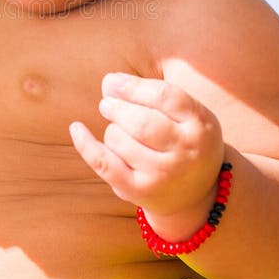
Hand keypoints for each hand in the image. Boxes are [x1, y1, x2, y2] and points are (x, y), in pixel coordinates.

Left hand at [69, 72, 224, 238]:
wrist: (194, 196)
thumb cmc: (183, 140)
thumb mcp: (184, 114)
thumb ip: (150, 95)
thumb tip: (109, 83)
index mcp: (202, 125)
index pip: (164, 96)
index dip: (133, 86)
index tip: (113, 81)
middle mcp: (186, 152)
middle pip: (140, 121)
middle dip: (116, 107)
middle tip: (107, 104)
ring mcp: (163, 174)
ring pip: (120, 140)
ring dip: (112, 129)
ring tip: (118, 130)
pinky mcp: (140, 191)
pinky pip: (105, 164)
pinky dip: (86, 145)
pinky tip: (76, 128)